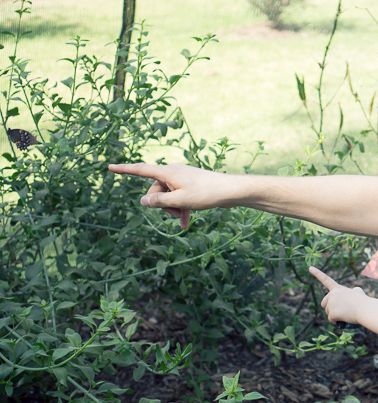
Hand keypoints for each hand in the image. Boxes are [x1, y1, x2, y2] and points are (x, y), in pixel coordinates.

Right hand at [109, 162, 234, 229]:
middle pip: (155, 191)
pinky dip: (181, 209)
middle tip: (176, 214)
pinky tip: (185, 224)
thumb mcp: (180, 201)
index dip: (124, 170)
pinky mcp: (191, 186)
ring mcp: (182, 179)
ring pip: (168, 196)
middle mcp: (173, 172)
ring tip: (184, 218)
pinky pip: (179, 198)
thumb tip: (143, 201)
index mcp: (167, 172)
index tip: (109, 167)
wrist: (231, 190)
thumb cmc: (207, 194)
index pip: (141, 170)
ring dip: (173, 209)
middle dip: (162, 205)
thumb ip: (159, 202)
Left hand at [309, 267, 369, 325]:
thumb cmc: (364, 302)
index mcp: (338, 288)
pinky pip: (331, 320)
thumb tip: (354, 291)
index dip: (317, 273)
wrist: (365, 310)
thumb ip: (353, 290)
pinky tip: (343, 320)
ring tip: (345, 314)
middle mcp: (332, 295)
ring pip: (328, 312)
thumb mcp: (358, 292)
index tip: (310, 268)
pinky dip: (336, 322)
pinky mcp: (332, 313)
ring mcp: (331, 304)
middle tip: (340, 310)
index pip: (326, 279)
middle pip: (324, 303)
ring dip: (334, 315)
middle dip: (329, 307)